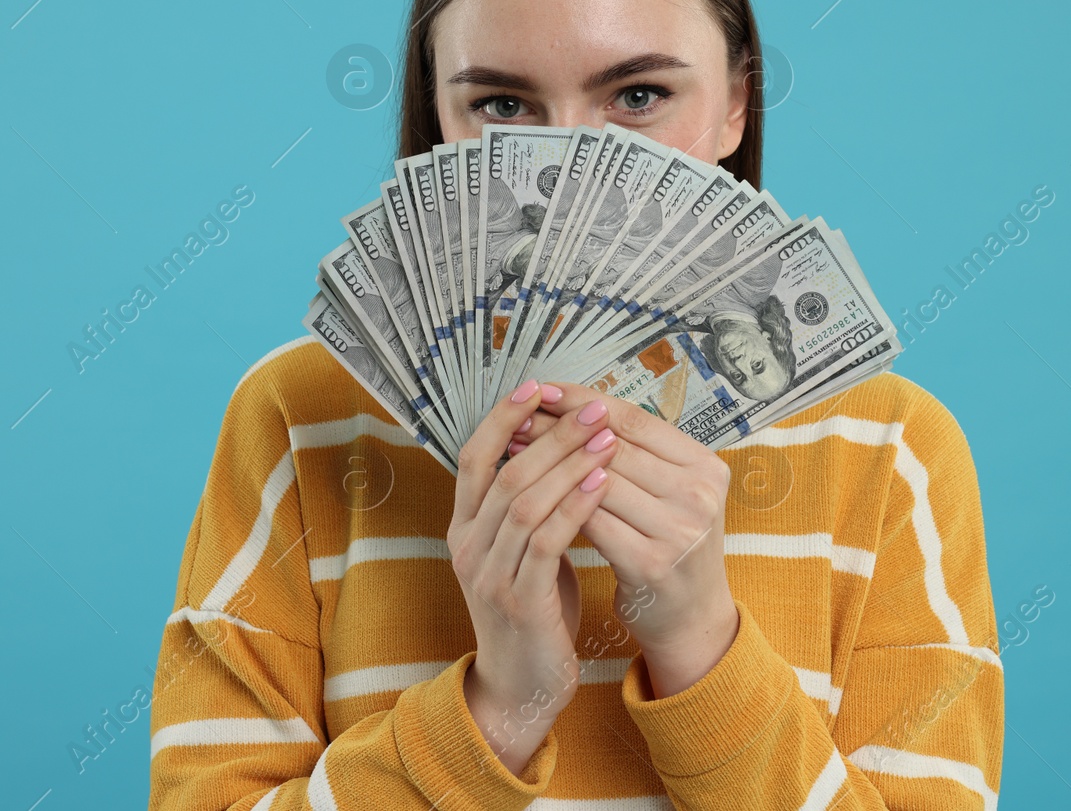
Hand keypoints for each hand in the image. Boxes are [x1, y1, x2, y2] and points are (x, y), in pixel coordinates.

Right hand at [447, 379, 619, 772]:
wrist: (520, 687)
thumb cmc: (532, 610)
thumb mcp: (520, 551)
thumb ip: (528, 507)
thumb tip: (559, 449)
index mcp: (464, 527)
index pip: (474, 457)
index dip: (503, 417)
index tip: (537, 384)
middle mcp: (467, 545)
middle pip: (504, 472)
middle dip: (551, 434)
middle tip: (593, 408)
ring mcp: (488, 574)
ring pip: (523, 502)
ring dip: (567, 464)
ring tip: (606, 438)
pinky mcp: (518, 600)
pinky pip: (546, 542)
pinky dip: (574, 507)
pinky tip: (600, 484)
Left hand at [536, 383, 738, 670]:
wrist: (691, 617)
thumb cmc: (668, 544)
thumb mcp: (669, 492)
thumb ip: (634, 454)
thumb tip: (571, 406)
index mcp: (705, 466)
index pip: (634, 419)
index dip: (584, 401)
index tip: (545, 390)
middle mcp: (698, 494)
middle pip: (614, 447)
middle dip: (560, 429)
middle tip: (518, 416)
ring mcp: (679, 530)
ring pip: (598, 482)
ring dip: (551, 464)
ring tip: (516, 452)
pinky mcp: (651, 562)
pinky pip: (592, 522)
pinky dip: (559, 505)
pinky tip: (529, 496)